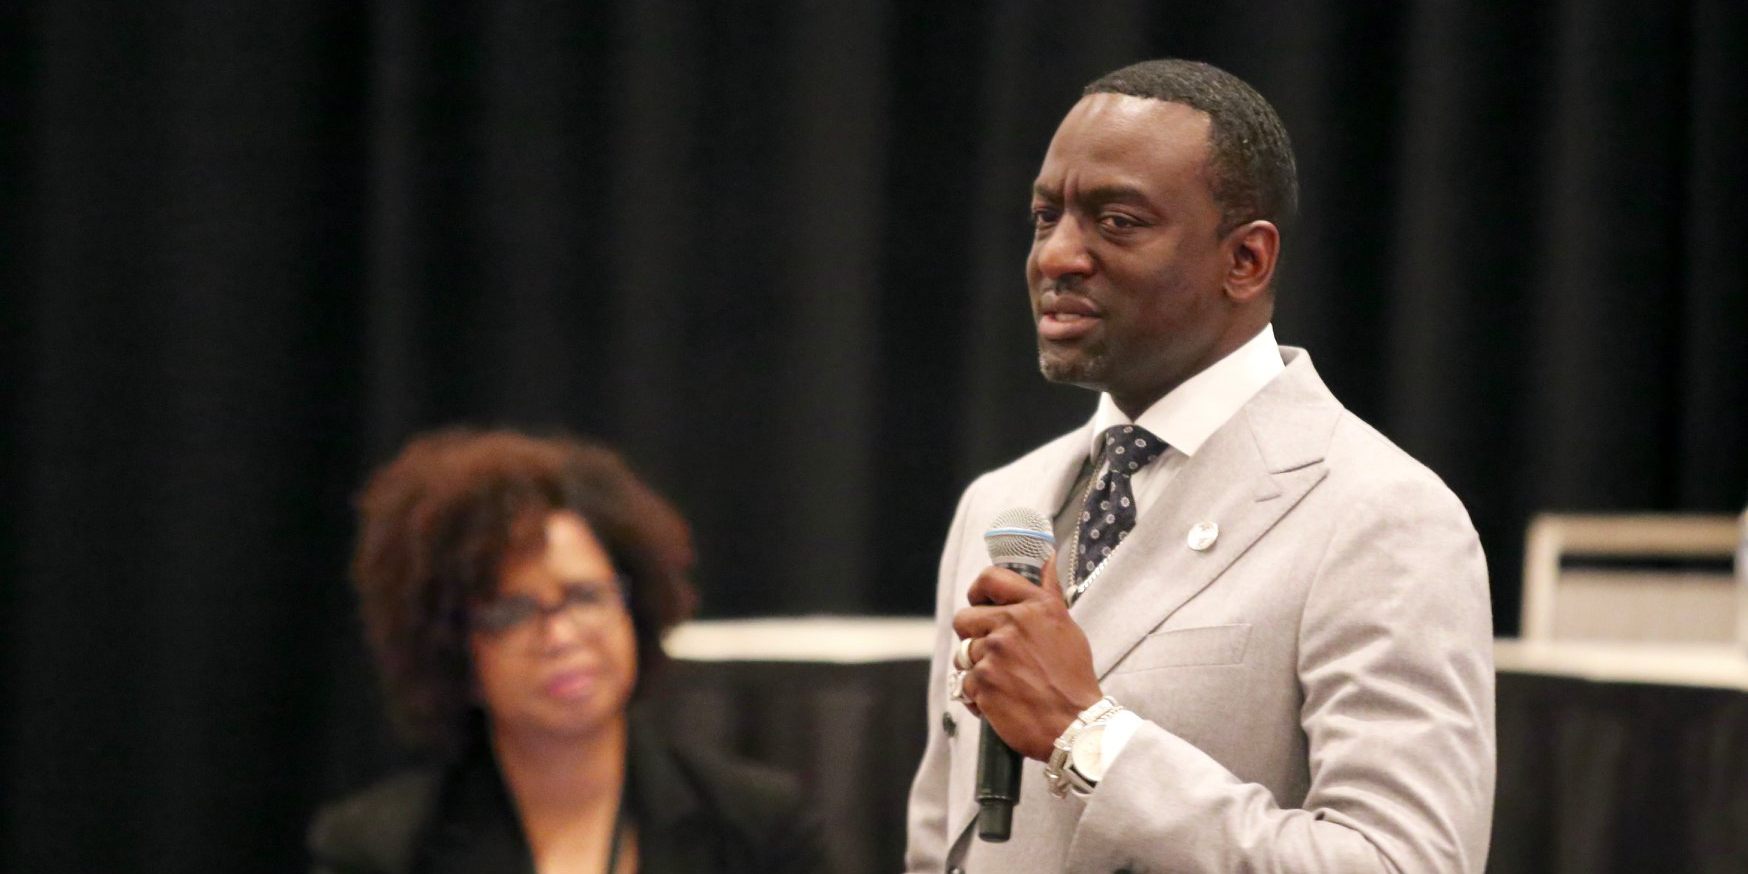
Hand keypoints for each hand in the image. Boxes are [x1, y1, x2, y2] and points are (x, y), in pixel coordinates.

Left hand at [952, 553, 1101, 759]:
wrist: (1075, 726)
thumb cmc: (1074, 679)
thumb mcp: (1067, 629)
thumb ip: (1048, 595)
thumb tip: (1046, 562)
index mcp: (1035, 607)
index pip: (991, 579)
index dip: (978, 590)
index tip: (979, 601)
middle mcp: (1012, 625)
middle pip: (964, 618)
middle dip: (972, 636)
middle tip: (991, 652)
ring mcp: (994, 653)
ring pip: (962, 655)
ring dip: (976, 669)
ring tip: (1002, 682)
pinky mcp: (981, 682)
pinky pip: (965, 684)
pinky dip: (979, 696)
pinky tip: (1002, 701)